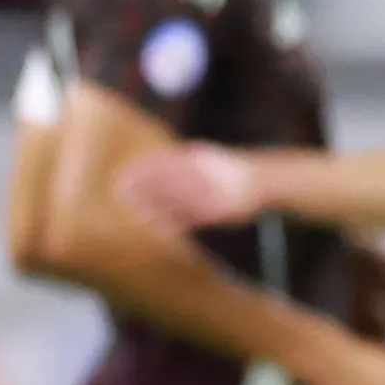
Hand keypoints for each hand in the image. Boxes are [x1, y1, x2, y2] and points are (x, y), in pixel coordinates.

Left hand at [121, 143, 264, 231]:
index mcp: (198, 157)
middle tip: (120, 195)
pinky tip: (162, 228)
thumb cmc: (228, 170)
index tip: (121, 177)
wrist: (263, 179)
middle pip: (166, 181)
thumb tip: (155, 162)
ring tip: (137, 214)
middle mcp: (203, 173)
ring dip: (156, 207)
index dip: (141, 171)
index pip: (163, 162)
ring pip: (178, 200)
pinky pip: (193, 218)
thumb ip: (183, 159)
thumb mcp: (206, 156)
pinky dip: (176, 223)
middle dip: (144, 189)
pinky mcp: (220, 210)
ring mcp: (212, 191)